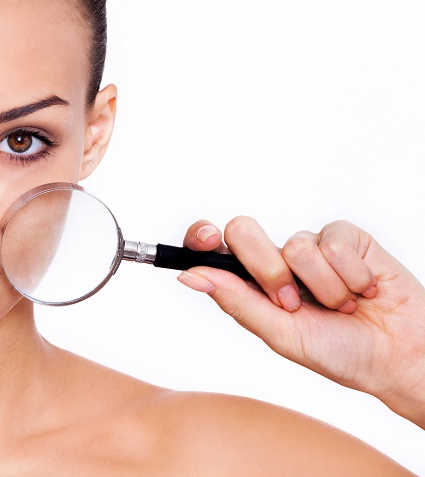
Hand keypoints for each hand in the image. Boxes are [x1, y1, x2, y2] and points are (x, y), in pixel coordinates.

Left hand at [177, 217, 424, 428]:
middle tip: (293, 303)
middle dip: (268, 270)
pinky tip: (364, 290)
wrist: (399, 355)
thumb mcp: (281, 335)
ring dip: (323, 286)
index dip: (201, 236)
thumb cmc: (338, 351)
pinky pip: (334, 241)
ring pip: (296, 245)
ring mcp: (310, 246)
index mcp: (251, 284)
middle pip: (243, 231)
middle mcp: (276, 260)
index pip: (214, 248)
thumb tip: (190, 276)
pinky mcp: (345, 237)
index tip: (206, 240)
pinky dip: (351, 275)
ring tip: (340, 305)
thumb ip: (236, 301)